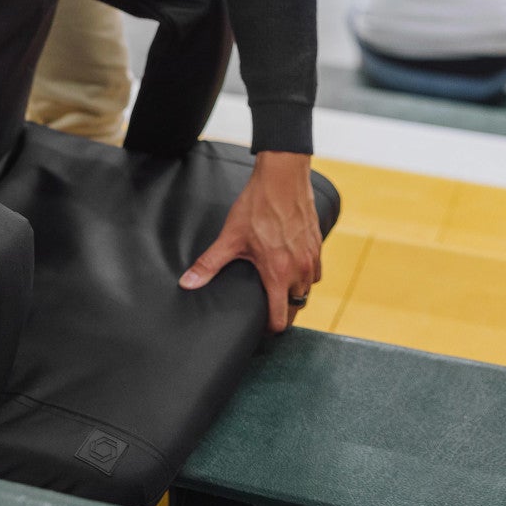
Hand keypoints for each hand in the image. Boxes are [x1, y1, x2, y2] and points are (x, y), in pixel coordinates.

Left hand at [179, 152, 322, 332]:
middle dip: (282, 311)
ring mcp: (312, 257)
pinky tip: (291, 266)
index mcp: (278, 274)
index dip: (269, 327)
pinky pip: (315, 272)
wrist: (283, 178)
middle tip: (266, 307)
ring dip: (295, 292)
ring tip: (278, 288)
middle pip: (296, 307)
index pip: (280, 318)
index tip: (259, 325)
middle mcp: (299, 270)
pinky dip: (305, 275)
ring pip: (307, 289)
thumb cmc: (258, 206)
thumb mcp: (230, 237)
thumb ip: (210, 264)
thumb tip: (188, 283)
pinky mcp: (318, 244)